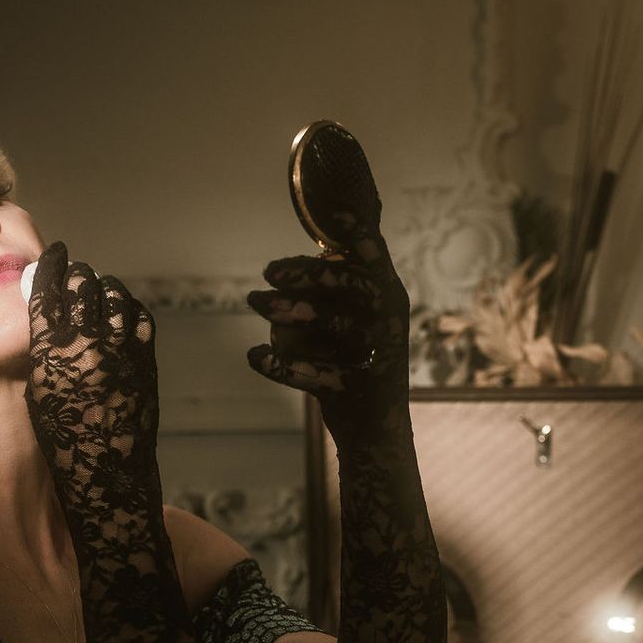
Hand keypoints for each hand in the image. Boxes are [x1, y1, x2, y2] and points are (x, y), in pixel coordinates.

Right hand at [25, 240, 159, 508]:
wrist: (108, 476)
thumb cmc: (64, 442)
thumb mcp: (39, 395)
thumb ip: (43, 352)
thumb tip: (49, 319)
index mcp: (49, 352)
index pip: (47, 291)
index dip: (51, 267)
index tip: (55, 254)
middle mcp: (85, 344)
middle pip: (82, 287)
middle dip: (78, 272)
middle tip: (77, 268)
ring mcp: (120, 351)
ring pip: (114, 297)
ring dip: (105, 285)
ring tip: (99, 283)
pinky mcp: (145, 362)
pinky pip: (141, 319)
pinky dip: (131, 307)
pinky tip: (126, 307)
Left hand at [245, 208, 411, 450]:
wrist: (376, 432)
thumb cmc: (354, 365)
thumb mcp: (353, 322)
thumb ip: (332, 290)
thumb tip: (288, 263)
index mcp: (386, 294)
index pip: (372, 252)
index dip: (354, 228)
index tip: (334, 209)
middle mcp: (387, 318)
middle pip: (350, 283)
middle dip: (306, 272)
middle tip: (268, 271)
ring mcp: (375, 354)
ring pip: (334, 324)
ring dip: (290, 310)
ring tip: (255, 302)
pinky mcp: (357, 389)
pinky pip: (314, 373)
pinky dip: (280, 365)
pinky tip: (254, 356)